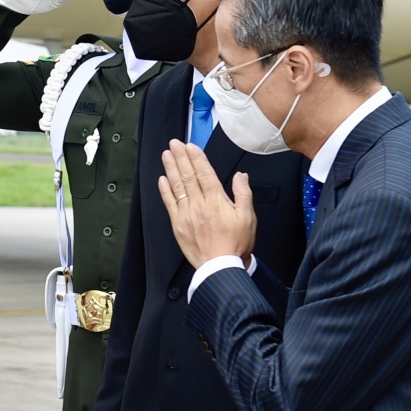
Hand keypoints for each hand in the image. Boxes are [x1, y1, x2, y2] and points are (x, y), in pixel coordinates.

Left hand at [157, 140, 256, 267]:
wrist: (220, 267)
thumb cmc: (235, 244)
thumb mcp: (248, 217)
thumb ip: (243, 194)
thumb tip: (240, 176)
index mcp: (216, 200)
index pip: (204, 173)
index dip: (196, 157)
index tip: (190, 145)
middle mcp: (199, 204)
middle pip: (188, 175)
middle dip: (180, 157)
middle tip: (174, 143)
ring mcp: (186, 214)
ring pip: (177, 186)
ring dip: (171, 169)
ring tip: (166, 155)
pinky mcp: (178, 225)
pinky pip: (169, 203)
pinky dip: (165, 190)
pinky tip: (162, 179)